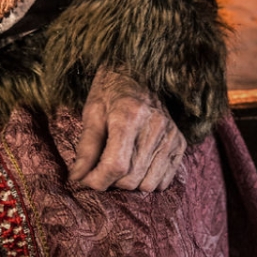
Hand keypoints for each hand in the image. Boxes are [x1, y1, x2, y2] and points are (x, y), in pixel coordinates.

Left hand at [69, 65, 185, 191]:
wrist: (137, 72)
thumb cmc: (109, 92)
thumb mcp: (92, 113)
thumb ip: (86, 148)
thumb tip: (77, 178)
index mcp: (129, 115)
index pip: (116, 165)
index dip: (97, 180)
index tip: (84, 180)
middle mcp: (155, 126)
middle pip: (131, 178)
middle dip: (110, 181)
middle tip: (100, 168)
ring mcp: (170, 135)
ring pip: (148, 184)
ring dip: (129, 183)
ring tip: (118, 165)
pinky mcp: (179, 143)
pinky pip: (163, 181)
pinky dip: (147, 180)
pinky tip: (136, 164)